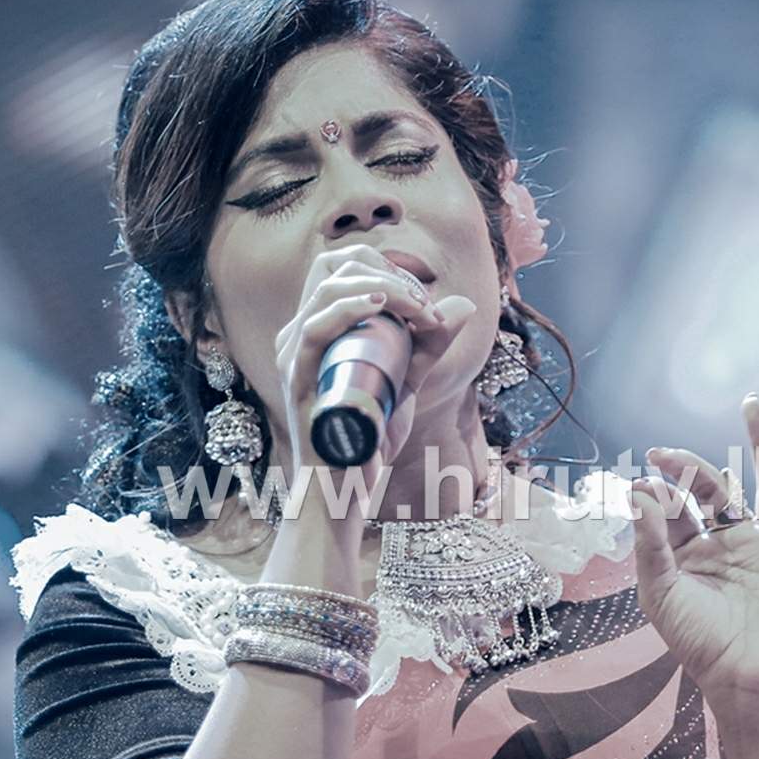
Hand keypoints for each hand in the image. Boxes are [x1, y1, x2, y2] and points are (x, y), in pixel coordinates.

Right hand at [274, 243, 475, 481]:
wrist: (343, 491)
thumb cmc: (367, 439)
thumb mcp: (406, 383)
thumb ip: (430, 345)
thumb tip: (464, 305)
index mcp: (317, 328)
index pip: (341, 269)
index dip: (385, 268)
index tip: (423, 300)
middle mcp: (299, 333)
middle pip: (333, 268)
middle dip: (387, 273)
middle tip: (425, 306)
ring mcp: (294, 353)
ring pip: (328, 288)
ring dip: (381, 288)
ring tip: (418, 309)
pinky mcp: (296, 377)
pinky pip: (315, 327)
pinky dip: (349, 308)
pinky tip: (380, 307)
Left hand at [630, 394, 758, 709]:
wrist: (745, 678)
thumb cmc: (698, 642)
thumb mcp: (660, 592)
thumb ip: (650, 542)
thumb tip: (639, 490)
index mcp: (690, 548)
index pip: (673, 506)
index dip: (657, 493)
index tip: (642, 483)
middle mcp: (728, 538)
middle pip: (712, 487)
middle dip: (688, 467)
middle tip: (662, 452)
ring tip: (752, 404)